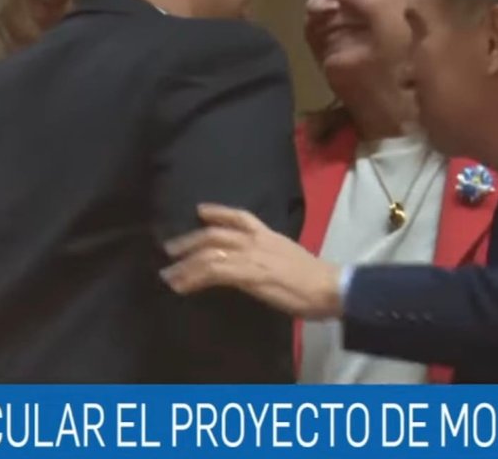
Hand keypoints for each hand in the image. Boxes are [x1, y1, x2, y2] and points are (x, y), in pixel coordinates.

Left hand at [161, 203, 342, 319]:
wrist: (329, 287)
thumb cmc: (315, 280)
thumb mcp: (288, 260)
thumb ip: (269, 258)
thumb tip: (254, 266)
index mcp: (269, 235)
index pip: (240, 217)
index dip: (218, 212)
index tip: (199, 211)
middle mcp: (257, 240)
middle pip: (215, 234)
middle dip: (190, 240)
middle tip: (169, 249)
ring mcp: (251, 255)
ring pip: (209, 252)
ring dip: (185, 263)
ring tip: (168, 273)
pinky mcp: (248, 273)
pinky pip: (213, 271)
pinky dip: (193, 277)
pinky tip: (181, 285)